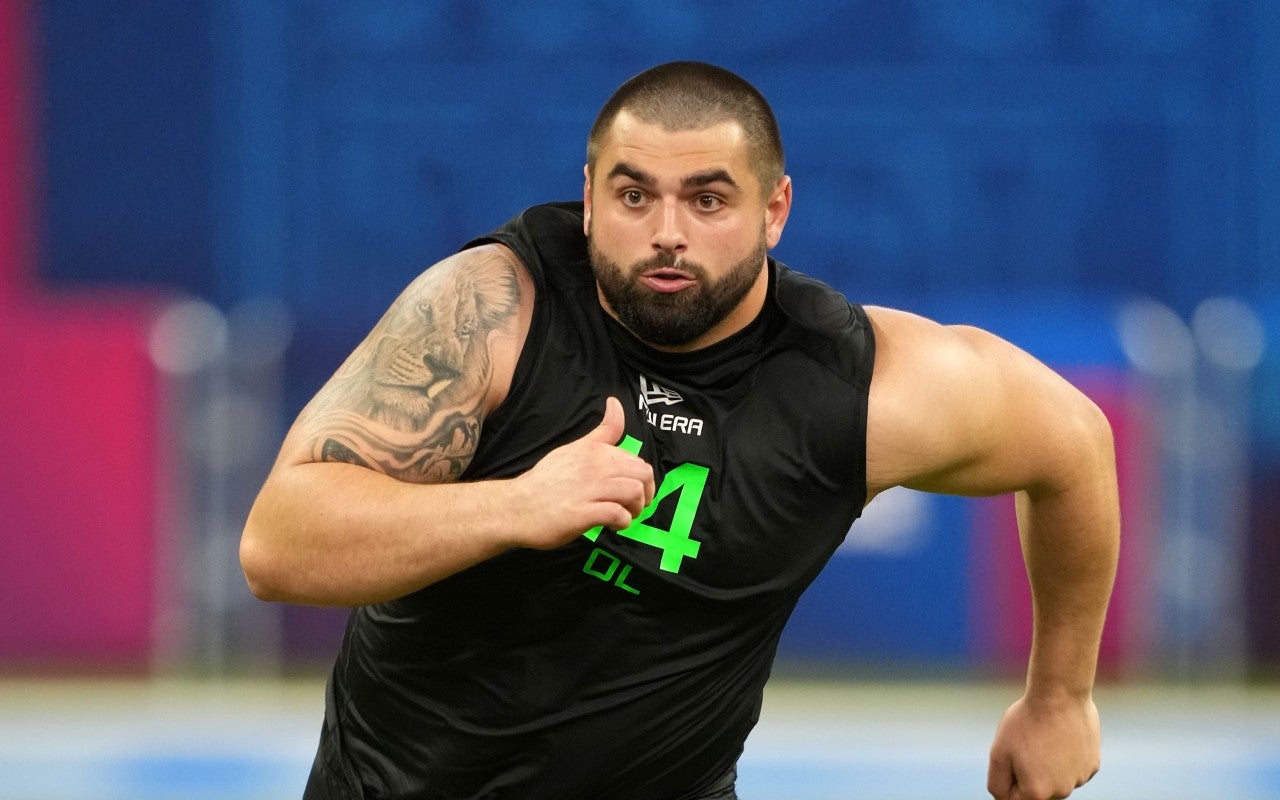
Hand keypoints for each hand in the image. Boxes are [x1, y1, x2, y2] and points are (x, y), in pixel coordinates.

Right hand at [511, 396, 654, 547]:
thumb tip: (615, 402)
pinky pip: (618, 514)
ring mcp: (588, 489)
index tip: (632, 489)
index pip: (637, 461)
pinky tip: (612, 525)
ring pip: (634, 492)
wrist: (516, 507)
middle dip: (645, 494)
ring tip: (624, 515)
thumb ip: (600, 433)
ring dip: (635, 509)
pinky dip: (622, 522)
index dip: (642, 479)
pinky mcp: (582, 513)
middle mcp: (593, 466)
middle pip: (642, 475)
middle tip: (633, 506)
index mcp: (594, 451)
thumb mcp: (573, 449)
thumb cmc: (546, 481)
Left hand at [987, 693, 1100, 799]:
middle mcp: (1062, 792)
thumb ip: (998, 784)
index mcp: (1037, 793)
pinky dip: (1065, 757)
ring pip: (1055, 779)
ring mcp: (1080, 779)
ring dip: (1047, 764)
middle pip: (1036, 790)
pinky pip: (1072, 767)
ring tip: (1045, 737)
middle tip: (1029, 742)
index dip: (1008, 773)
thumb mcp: (998, 752)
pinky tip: (1062, 736)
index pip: (1013, 798)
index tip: (1012, 753)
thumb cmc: (1026, 722)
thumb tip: (1005, 799)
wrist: (1060, 695)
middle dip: (1028, 771)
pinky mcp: (1092, 766)